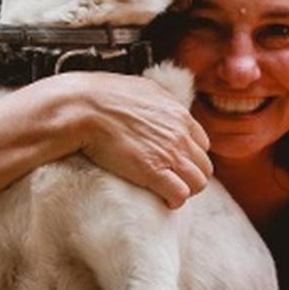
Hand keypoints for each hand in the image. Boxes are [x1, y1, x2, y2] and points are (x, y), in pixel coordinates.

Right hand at [58, 71, 213, 208]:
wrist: (84, 107)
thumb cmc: (103, 96)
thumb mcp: (141, 88)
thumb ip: (157, 99)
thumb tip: (156, 104)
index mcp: (179, 115)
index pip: (202, 144)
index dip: (191, 157)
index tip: (177, 164)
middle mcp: (180, 135)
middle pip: (204, 166)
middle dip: (191, 177)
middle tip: (174, 183)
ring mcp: (169, 154)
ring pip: (198, 183)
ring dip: (186, 191)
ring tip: (169, 194)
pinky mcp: (153, 171)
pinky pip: (180, 194)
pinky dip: (175, 201)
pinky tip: (164, 201)